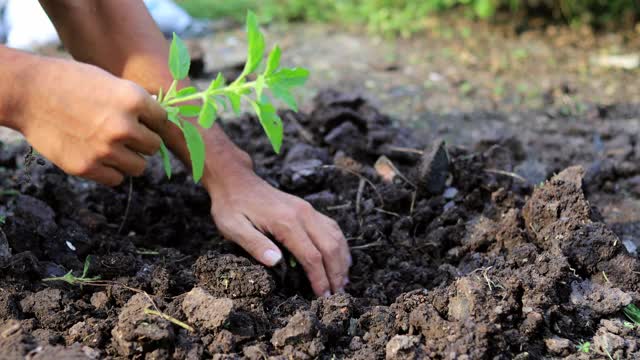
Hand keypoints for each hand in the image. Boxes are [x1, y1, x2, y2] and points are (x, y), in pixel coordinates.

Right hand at [10, 57, 166, 185]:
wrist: (28, 93)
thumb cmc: (71, 83)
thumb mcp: (111, 83)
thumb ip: (136, 104)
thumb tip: (161, 125)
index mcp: (134, 99)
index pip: (163, 122)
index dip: (152, 122)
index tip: (141, 121)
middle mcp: (124, 126)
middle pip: (154, 146)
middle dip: (141, 141)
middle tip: (122, 134)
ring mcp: (106, 149)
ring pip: (139, 167)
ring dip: (128, 159)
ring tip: (109, 146)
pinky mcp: (87, 167)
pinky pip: (116, 179)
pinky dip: (110, 171)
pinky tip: (97, 155)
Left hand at [204, 161, 350, 296]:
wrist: (236, 180)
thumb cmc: (232, 206)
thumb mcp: (233, 227)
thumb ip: (254, 244)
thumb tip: (275, 262)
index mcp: (286, 222)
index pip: (311, 256)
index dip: (319, 279)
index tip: (323, 297)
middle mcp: (303, 214)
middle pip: (330, 247)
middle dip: (335, 273)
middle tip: (336, 296)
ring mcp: (308, 210)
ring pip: (335, 237)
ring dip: (342, 261)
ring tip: (342, 282)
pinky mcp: (308, 209)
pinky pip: (332, 228)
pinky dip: (340, 246)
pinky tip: (340, 259)